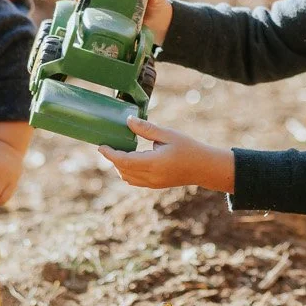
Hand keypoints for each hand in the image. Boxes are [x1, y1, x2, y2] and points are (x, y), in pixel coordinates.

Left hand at [98, 117, 232, 191]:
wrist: (204, 167)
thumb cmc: (188, 148)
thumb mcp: (168, 134)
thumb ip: (147, 129)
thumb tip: (128, 120)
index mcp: (153, 163)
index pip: (123, 161)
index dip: (110, 154)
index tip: (101, 146)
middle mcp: (151, 176)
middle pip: (122, 170)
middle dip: (113, 158)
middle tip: (108, 144)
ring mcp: (153, 183)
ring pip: (127, 177)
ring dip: (120, 166)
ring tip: (120, 151)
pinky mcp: (156, 185)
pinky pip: (135, 181)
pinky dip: (128, 172)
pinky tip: (131, 160)